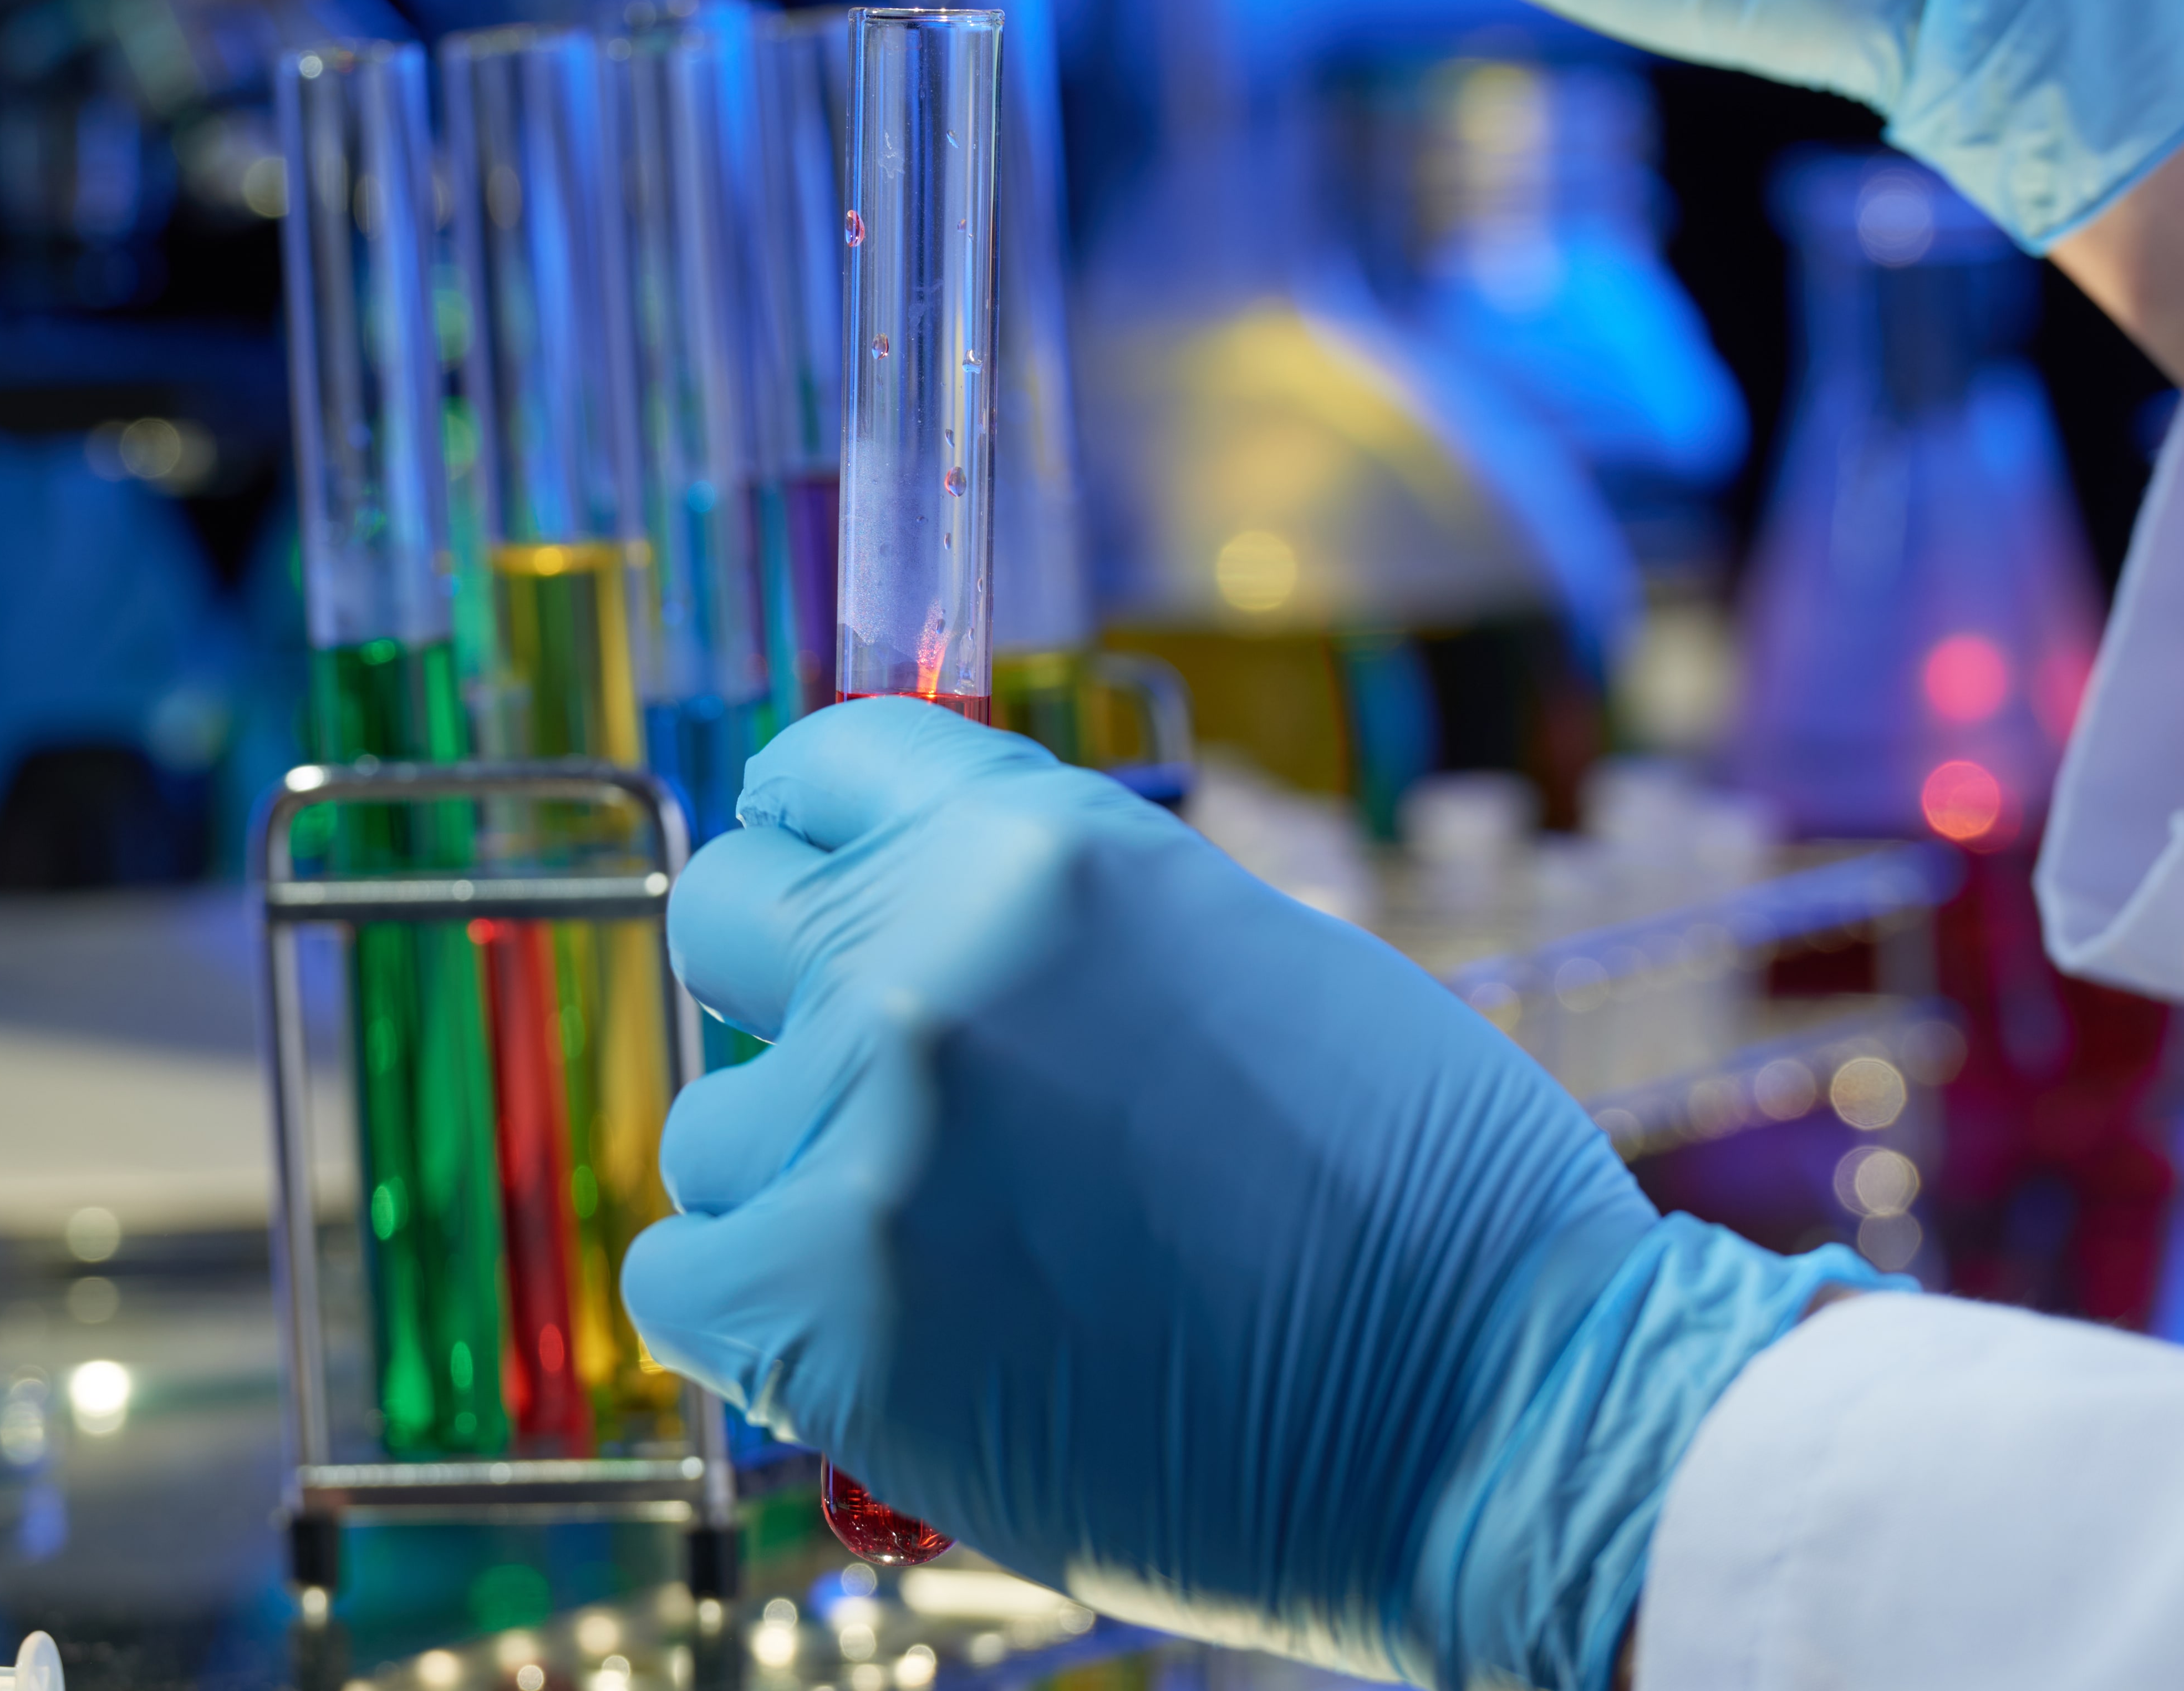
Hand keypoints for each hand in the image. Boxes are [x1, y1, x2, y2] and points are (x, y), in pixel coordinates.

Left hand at [621, 701, 1874, 1690]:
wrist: (1502, 1410)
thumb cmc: (1414, 1192)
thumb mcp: (1231, 951)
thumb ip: (1050, 924)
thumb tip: (916, 909)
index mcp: (1031, 846)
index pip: (815, 773)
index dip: (823, 837)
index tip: (834, 891)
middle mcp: (923, 966)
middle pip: (726, 922)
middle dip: (792, 995)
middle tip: (890, 1090)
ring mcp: (864, 1143)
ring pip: (713, 1127)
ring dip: (798, 1180)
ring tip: (949, 1249)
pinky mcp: (827, 1316)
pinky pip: (681, 1276)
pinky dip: (755, 1313)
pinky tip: (872, 1333)